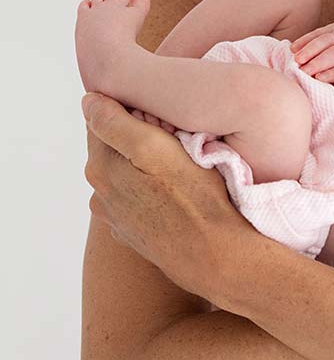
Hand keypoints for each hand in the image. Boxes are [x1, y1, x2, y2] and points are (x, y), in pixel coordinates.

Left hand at [82, 92, 251, 302]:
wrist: (219, 257)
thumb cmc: (195, 200)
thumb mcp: (154, 148)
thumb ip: (115, 122)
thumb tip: (89, 101)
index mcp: (100, 168)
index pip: (102, 118)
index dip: (131, 107)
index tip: (162, 114)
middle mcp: (101, 195)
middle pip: (116, 146)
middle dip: (140, 135)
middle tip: (178, 137)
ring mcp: (119, 218)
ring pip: (130, 172)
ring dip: (148, 163)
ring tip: (183, 165)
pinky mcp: (138, 235)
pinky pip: (142, 197)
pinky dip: (155, 188)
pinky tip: (180, 193)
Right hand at [290, 15, 333, 81]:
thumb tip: (327, 95)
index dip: (333, 72)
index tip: (319, 78)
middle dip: (319, 62)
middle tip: (304, 71)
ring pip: (326, 40)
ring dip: (309, 50)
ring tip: (296, 59)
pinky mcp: (333, 27)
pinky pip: (318, 32)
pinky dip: (305, 39)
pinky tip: (294, 48)